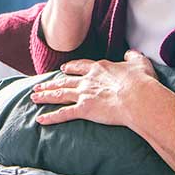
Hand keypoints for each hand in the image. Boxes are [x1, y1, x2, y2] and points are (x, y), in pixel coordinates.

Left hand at [30, 50, 157, 126]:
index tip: (63, 69)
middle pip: (64, 81)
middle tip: (39, 85)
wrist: (138, 97)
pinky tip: (40, 120)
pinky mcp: (83, 110)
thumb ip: (133, 57)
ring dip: (45, 96)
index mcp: (99, 68)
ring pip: (59, 94)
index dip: (71, 68)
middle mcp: (88, 80)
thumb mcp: (140, 63)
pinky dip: (51, 118)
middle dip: (51, 83)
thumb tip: (130, 54)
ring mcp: (84, 94)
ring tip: (33, 97)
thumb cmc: (141, 82)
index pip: (80, 66)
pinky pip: (63, 114)